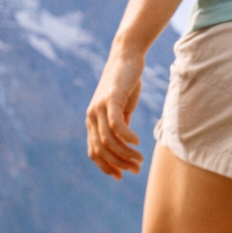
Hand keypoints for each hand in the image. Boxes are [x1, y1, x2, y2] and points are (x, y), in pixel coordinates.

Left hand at [86, 43, 144, 177]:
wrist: (127, 56)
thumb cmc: (126, 83)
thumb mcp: (122, 109)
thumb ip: (120, 126)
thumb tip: (125, 145)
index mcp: (92, 121)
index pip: (94, 152)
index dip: (107, 167)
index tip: (122, 176)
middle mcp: (92, 116)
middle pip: (102, 150)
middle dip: (119, 163)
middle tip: (137, 169)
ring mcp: (99, 108)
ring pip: (109, 140)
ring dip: (126, 154)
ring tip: (140, 159)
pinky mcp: (110, 99)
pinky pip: (116, 125)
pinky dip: (127, 137)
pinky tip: (137, 142)